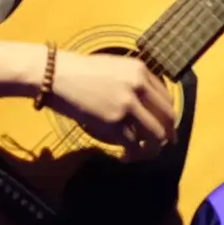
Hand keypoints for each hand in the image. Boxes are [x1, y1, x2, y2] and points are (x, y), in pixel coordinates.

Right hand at [43, 45, 179, 158]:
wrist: (55, 75)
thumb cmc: (79, 71)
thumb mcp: (115, 67)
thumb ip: (134, 82)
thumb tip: (147, 105)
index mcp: (140, 70)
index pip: (166, 98)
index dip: (168, 116)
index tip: (166, 126)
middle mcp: (138, 86)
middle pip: (167, 118)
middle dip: (168, 135)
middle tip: (164, 144)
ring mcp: (127, 105)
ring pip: (155, 134)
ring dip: (152, 148)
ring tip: (143, 153)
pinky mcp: (114, 123)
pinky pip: (133, 144)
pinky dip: (132, 154)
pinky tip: (126, 157)